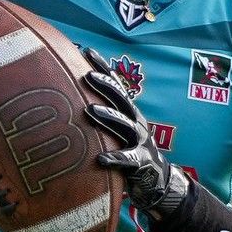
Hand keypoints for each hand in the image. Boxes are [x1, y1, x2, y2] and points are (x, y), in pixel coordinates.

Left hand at [80, 47, 188, 217]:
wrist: (157, 180)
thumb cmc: (131, 151)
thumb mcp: (119, 130)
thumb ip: (103, 115)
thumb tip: (73, 99)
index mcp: (130, 113)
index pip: (116, 85)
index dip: (103, 67)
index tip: (86, 51)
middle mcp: (136, 122)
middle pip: (120, 99)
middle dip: (105, 85)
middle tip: (87, 76)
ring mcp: (140, 141)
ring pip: (124, 126)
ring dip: (107, 117)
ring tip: (89, 110)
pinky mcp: (141, 163)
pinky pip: (126, 160)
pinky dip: (114, 158)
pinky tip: (100, 159)